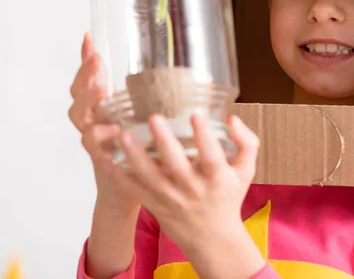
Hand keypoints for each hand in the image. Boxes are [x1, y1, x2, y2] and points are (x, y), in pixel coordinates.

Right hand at [68, 33, 139, 214]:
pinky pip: (92, 146)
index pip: (90, 77)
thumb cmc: (146, 149)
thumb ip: (155, 97)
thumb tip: (182, 67)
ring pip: (79, 117)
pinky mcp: (101, 158)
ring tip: (102, 92)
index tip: (90, 36)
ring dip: (88, 103)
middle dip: (86, 75)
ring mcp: (94, 138)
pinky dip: (99, 138)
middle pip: (78, 93)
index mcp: (104, 106)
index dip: (85, 58)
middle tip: (98, 61)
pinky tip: (112, 131)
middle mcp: (94, 119)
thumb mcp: (147, 117)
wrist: (136, 188)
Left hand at [117, 113, 265, 278]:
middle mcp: (193, 189)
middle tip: (154, 117)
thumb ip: (246, 143)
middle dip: (164, 141)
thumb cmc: (227, 197)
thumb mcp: (245, 171)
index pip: (212, 157)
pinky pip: (135, 191)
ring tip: (124, 135)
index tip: (195, 114)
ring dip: (135, 156)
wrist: (213, 238)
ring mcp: (171, 199)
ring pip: (150, 177)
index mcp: (217, 179)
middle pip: (177, 165)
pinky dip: (120, 177)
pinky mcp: (154, 205)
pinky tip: (107, 160)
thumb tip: (231, 118)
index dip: (204, 136)